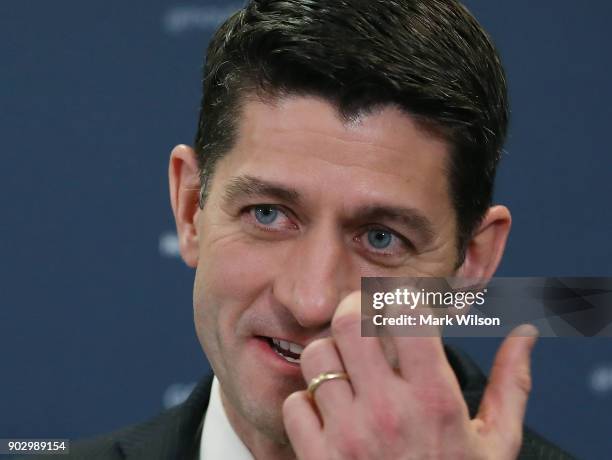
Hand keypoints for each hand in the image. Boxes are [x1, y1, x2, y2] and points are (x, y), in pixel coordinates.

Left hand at [283, 291, 537, 459]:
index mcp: (436, 399)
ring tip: (347, 374)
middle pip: (348, 321)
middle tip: (360, 322)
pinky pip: (295, 403)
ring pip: (317, 357)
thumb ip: (511, 384)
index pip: (406, 314)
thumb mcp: (496, 443)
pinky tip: (330, 415)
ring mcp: (350, 435)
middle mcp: (389, 411)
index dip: (399, 300)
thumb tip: (527, 333)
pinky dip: (308, 404)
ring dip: (329, 358)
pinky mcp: (320, 458)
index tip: (399, 307)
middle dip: (352, 312)